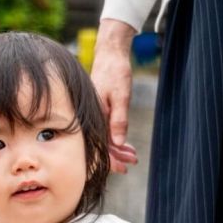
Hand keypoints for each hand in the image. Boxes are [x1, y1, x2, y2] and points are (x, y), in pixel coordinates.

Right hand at [90, 18, 139, 173]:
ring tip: (132, 156)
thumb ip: (119, 120)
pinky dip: (114, 138)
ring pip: (104, 138)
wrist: (110, 54)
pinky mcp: (98, 111)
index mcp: (93, 115)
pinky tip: (124, 144)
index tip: (124, 168)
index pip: (100, 145)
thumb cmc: (115, 72)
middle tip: (132, 164)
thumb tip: (117, 143)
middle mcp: (90, 117)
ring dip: (117, 148)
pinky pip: (104, 129)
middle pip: (101, 144)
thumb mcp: (121, 96)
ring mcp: (93, 114)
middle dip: (117, 156)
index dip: (111, 159)